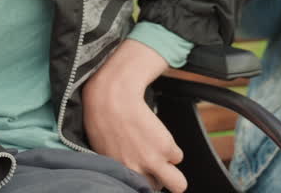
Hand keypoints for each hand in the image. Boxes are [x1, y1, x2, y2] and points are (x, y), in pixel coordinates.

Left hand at [83, 39, 185, 191]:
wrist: (113, 97)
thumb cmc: (103, 119)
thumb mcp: (105, 151)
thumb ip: (119, 166)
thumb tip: (129, 173)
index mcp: (119, 173)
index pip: (140, 191)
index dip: (144, 185)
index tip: (146, 177)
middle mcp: (136, 171)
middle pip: (159, 192)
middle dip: (162, 183)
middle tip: (158, 171)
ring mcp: (153, 161)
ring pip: (178, 184)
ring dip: (170, 170)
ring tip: (160, 155)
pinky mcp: (166, 147)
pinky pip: (177, 156)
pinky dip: (172, 149)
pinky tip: (158, 136)